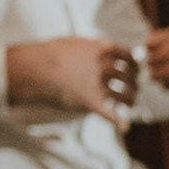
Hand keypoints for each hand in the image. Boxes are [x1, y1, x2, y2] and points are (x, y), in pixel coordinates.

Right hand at [4, 36, 130, 120]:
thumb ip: (90, 45)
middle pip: (130, 76)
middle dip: (134, 82)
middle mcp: (103, 67)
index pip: (129, 56)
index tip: (135, 68)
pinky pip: (110, 115)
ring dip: (130, 100)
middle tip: (134, 87)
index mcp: (100, 50)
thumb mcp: (72, 41)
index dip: (134, 63)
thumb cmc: (47, 53)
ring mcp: (98, 86)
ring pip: (125, 95)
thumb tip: (103, 44)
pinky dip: (119, 122)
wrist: (33, 68)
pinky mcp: (90, 102)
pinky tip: (124, 127)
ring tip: (131, 103)